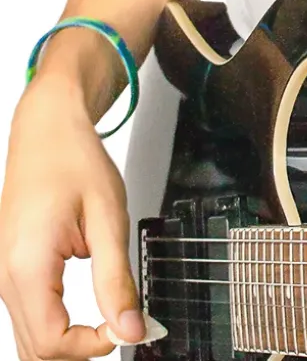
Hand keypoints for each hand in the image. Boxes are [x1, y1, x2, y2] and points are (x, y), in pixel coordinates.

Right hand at [0, 76, 145, 360]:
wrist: (48, 131)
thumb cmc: (75, 161)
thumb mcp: (108, 217)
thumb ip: (116, 278)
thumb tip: (130, 327)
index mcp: (28, 266)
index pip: (51, 343)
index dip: (92, 346)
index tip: (127, 327)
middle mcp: (6, 278)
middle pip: (35, 351)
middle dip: (81, 349)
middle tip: (123, 326)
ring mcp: (4, 276)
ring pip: (29, 339)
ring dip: (69, 341)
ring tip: (111, 318)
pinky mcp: (12, 271)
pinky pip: (30, 316)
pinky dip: (59, 325)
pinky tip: (90, 312)